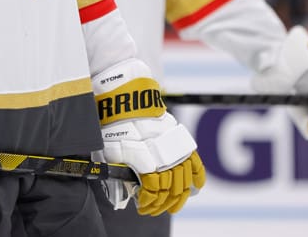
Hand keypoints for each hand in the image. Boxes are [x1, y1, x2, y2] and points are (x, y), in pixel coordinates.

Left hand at [93, 59, 204, 215]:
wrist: (127, 98)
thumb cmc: (115, 125)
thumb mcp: (110, 151)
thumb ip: (118, 173)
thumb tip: (124, 194)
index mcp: (147, 160)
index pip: (154, 191)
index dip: (149, 202)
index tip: (142, 207)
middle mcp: (164, 156)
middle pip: (171, 189)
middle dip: (163, 203)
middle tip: (154, 209)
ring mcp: (175, 149)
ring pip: (184, 181)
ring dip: (179, 196)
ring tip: (173, 204)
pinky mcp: (181, 140)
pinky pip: (195, 163)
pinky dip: (197, 177)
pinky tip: (194, 188)